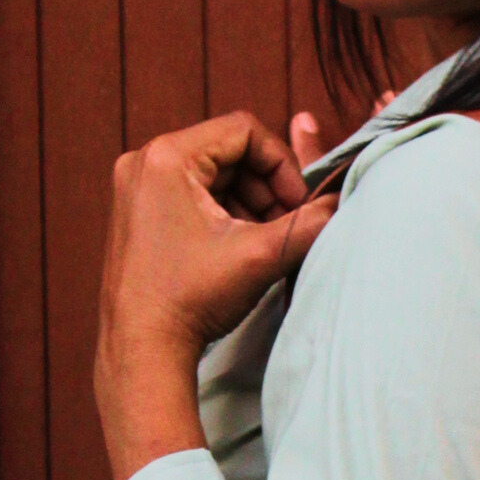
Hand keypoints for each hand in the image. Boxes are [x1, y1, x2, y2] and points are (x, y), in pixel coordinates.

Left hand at [95, 113, 339, 479]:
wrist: (143, 349)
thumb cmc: (190, 299)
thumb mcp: (261, 255)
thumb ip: (309, 223)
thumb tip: (343, 204)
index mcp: (166, 157)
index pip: (244, 130)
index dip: (282, 164)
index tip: (298, 204)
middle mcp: (144, 162)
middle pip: (228, 151)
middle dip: (266, 187)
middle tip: (286, 225)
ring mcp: (135, 187)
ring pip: (213, 174)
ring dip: (248, 201)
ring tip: (265, 240)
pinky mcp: (137, 212)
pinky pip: (192, 193)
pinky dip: (223, 212)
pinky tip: (239, 247)